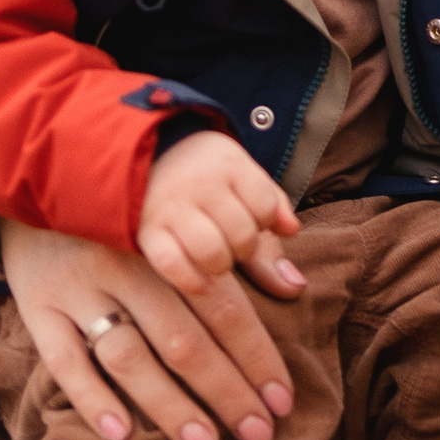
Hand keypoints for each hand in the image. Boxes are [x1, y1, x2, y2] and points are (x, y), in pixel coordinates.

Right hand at [0, 217, 296, 439]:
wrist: (42, 179)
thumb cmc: (135, 212)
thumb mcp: (187, 219)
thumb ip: (245, 252)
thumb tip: (296, 287)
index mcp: (172, 244)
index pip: (225, 308)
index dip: (256, 357)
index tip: (283, 400)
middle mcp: (127, 266)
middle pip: (183, 340)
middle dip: (225, 391)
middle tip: (258, 434)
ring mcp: (79, 288)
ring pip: (128, 355)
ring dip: (168, 404)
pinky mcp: (39, 306)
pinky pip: (63, 359)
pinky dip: (91, 397)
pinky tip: (122, 433)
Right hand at [139, 131, 303, 295]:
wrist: (146, 155)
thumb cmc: (206, 172)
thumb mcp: (242, 176)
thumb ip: (272, 210)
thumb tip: (294, 251)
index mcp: (229, 164)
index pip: (265, 206)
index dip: (266, 223)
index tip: (253, 221)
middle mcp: (200, 184)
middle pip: (241, 233)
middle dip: (244, 247)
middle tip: (232, 244)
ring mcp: (171, 207)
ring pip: (211, 252)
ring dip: (221, 265)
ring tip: (216, 260)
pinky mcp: (145, 231)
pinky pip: (172, 265)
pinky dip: (190, 280)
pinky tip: (201, 284)